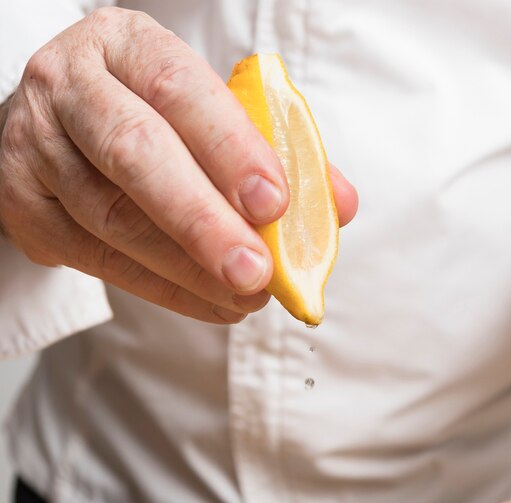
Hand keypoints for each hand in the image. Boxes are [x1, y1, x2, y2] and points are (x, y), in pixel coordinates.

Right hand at [0, 7, 357, 323]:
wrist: (61, 130)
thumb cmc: (154, 118)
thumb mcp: (208, 113)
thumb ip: (276, 152)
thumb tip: (337, 205)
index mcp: (126, 47)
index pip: (179, 88)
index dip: (231, 147)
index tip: (277, 204)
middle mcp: (71, 88)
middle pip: (136, 155)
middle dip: (203, 221)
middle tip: (257, 271)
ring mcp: (38, 147)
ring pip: (114, 218)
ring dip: (189, 269)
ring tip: (246, 296)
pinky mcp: (26, 206)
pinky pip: (98, 259)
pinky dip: (163, 289)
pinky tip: (212, 305)